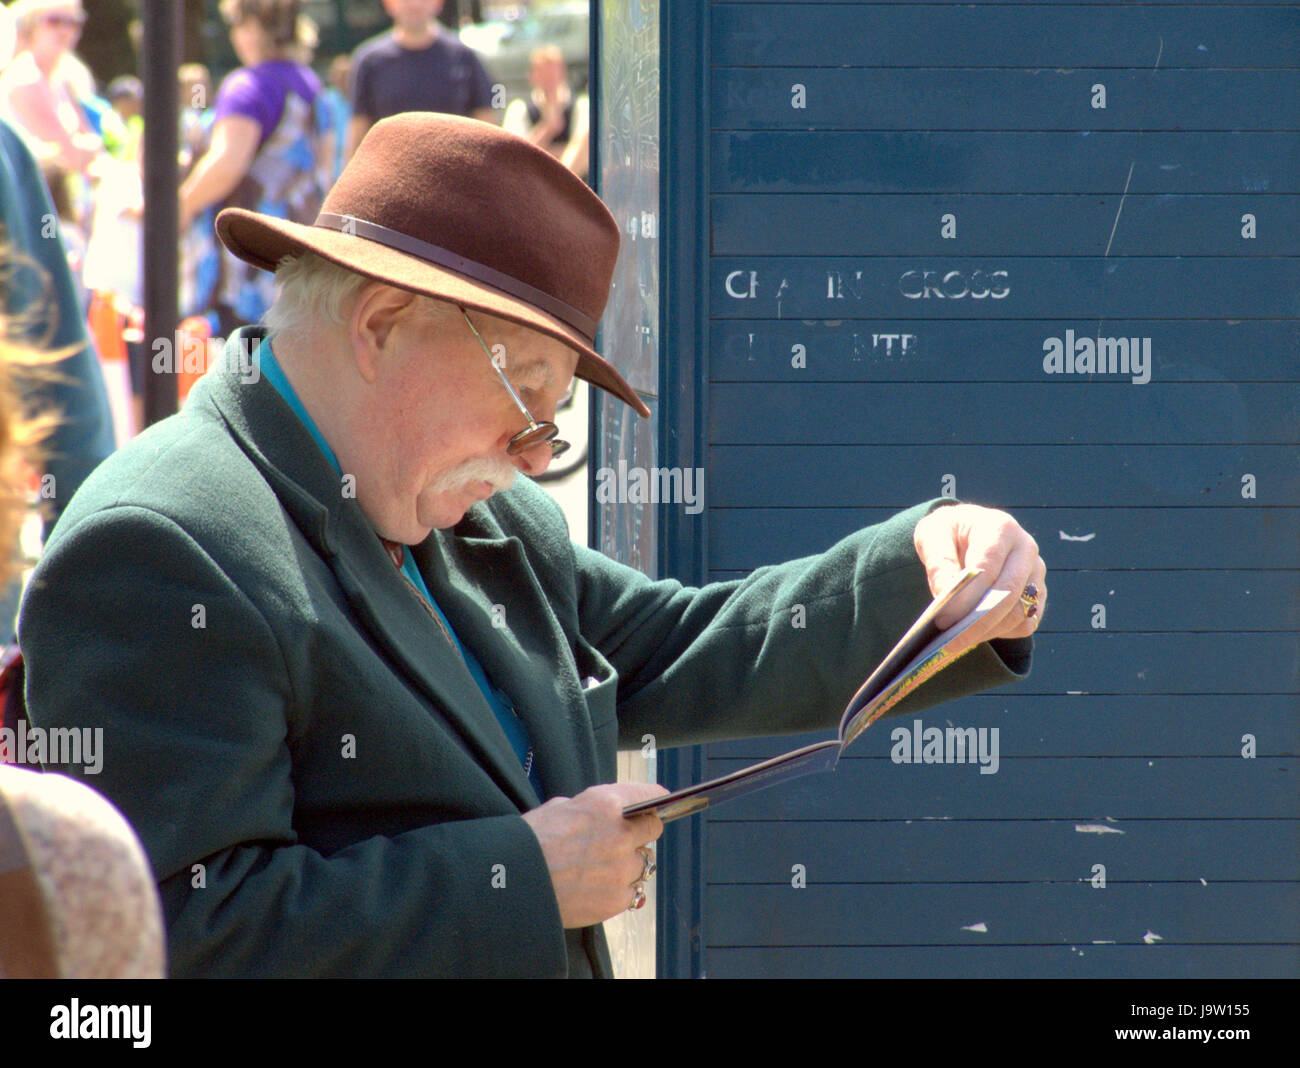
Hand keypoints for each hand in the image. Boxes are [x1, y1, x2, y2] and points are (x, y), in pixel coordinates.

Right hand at [522, 782, 667, 928]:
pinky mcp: (616, 899)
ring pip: (641, 864)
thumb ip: (593, 809)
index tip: (655, 805)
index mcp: (607, 804)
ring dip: (627, 864)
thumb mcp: (560, 807)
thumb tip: (606, 815)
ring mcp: (621, 869)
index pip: (650, 797)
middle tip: (620, 839)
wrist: (514, 882)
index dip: (652, 801)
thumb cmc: (530, 842)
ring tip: (599, 868)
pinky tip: (596, 887)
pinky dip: (618, 890)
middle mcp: (621, 835)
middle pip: (652, 830)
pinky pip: (630, 892)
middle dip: (639, 833)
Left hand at [912, 503, 1045, 642]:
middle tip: (949, 642)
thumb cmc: (948, 534)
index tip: (944, 619)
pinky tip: (975, 632)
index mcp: (1001, 528)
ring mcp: (1036, 573)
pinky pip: (1025, 623)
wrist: (965, 532)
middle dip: (977, 622)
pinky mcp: (1038, 595)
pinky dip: (1000, 633)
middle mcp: (1026, 548)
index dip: (967, 597)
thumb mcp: (932, 536)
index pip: (988, 568)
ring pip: (1019, 612)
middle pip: (1008, 592)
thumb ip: (938, 562)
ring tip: (957, 639)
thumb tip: (944, 594)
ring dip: (987, 630)